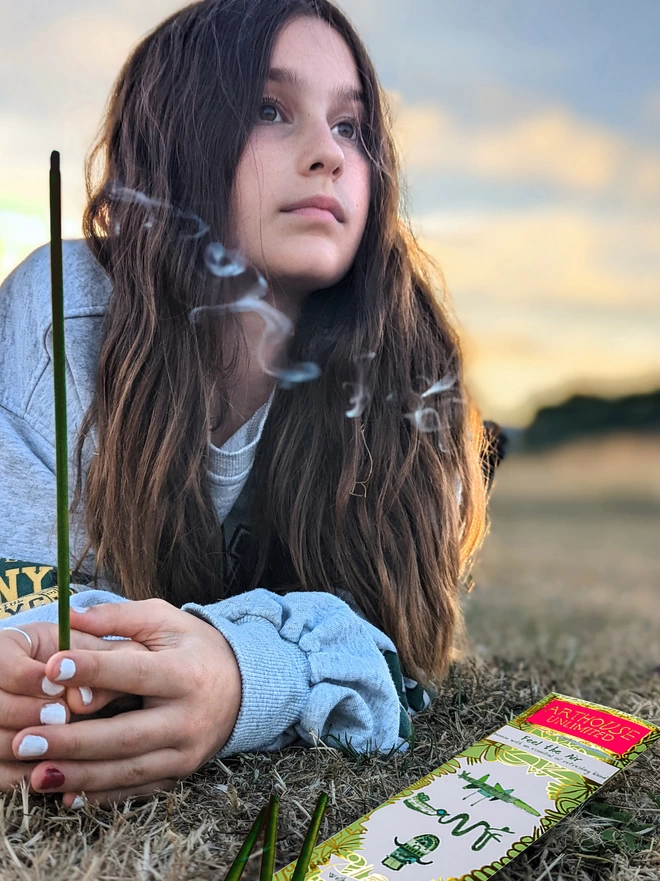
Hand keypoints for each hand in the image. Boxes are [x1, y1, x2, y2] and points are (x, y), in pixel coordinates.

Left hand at [12, 599, 241, 808]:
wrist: (242, 686)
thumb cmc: (193, 648)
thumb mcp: (165, 620)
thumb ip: (119, 618)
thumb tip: (71, 618)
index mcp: (186, 673)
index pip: (136, 673)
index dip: (95, 671)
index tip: (52, 667)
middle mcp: (188, 717)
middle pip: (126, 735)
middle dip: (73, 741)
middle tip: (25, 741)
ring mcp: (185, 752)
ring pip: (127, 770)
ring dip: (78, 775)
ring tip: (35, 773)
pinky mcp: (179, 774)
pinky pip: (135, 790)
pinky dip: (100, 795)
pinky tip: (66, 795)